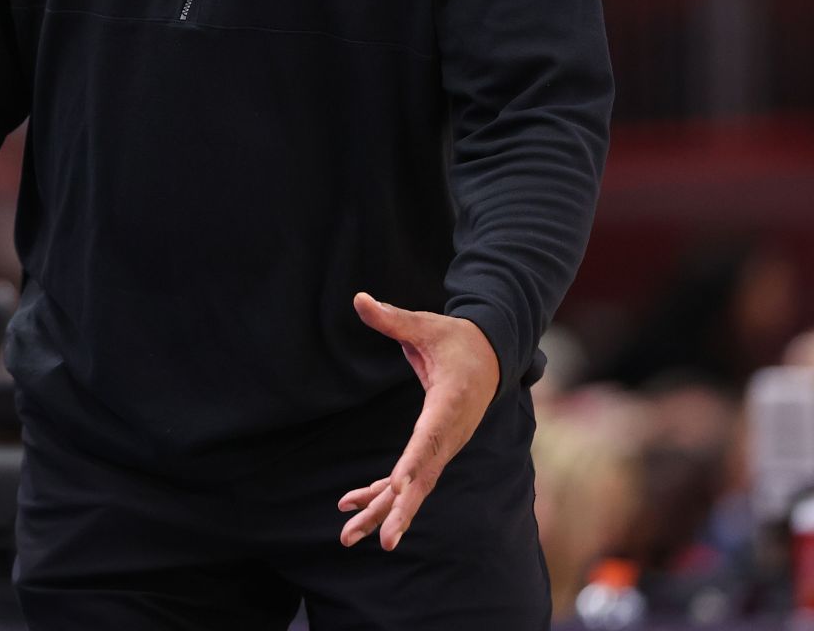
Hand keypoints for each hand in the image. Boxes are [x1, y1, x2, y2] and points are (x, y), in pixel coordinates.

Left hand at [337, 292, 499, 551]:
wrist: (491, 355)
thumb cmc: (456, 339)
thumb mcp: (426, 325)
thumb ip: (393, 318)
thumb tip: (359, 299)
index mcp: (448, 406)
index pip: (429, 441)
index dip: (414, 466)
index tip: (401, 489)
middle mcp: (447, 435)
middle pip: (422, 478)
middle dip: (400, 510)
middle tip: (381, 540)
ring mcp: (441, 446)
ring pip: (412, 487)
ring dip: (382, 512)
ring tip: (347, 537)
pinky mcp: (432, 448)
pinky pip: (406, 477)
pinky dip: (380, 493)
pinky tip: (350, 506)